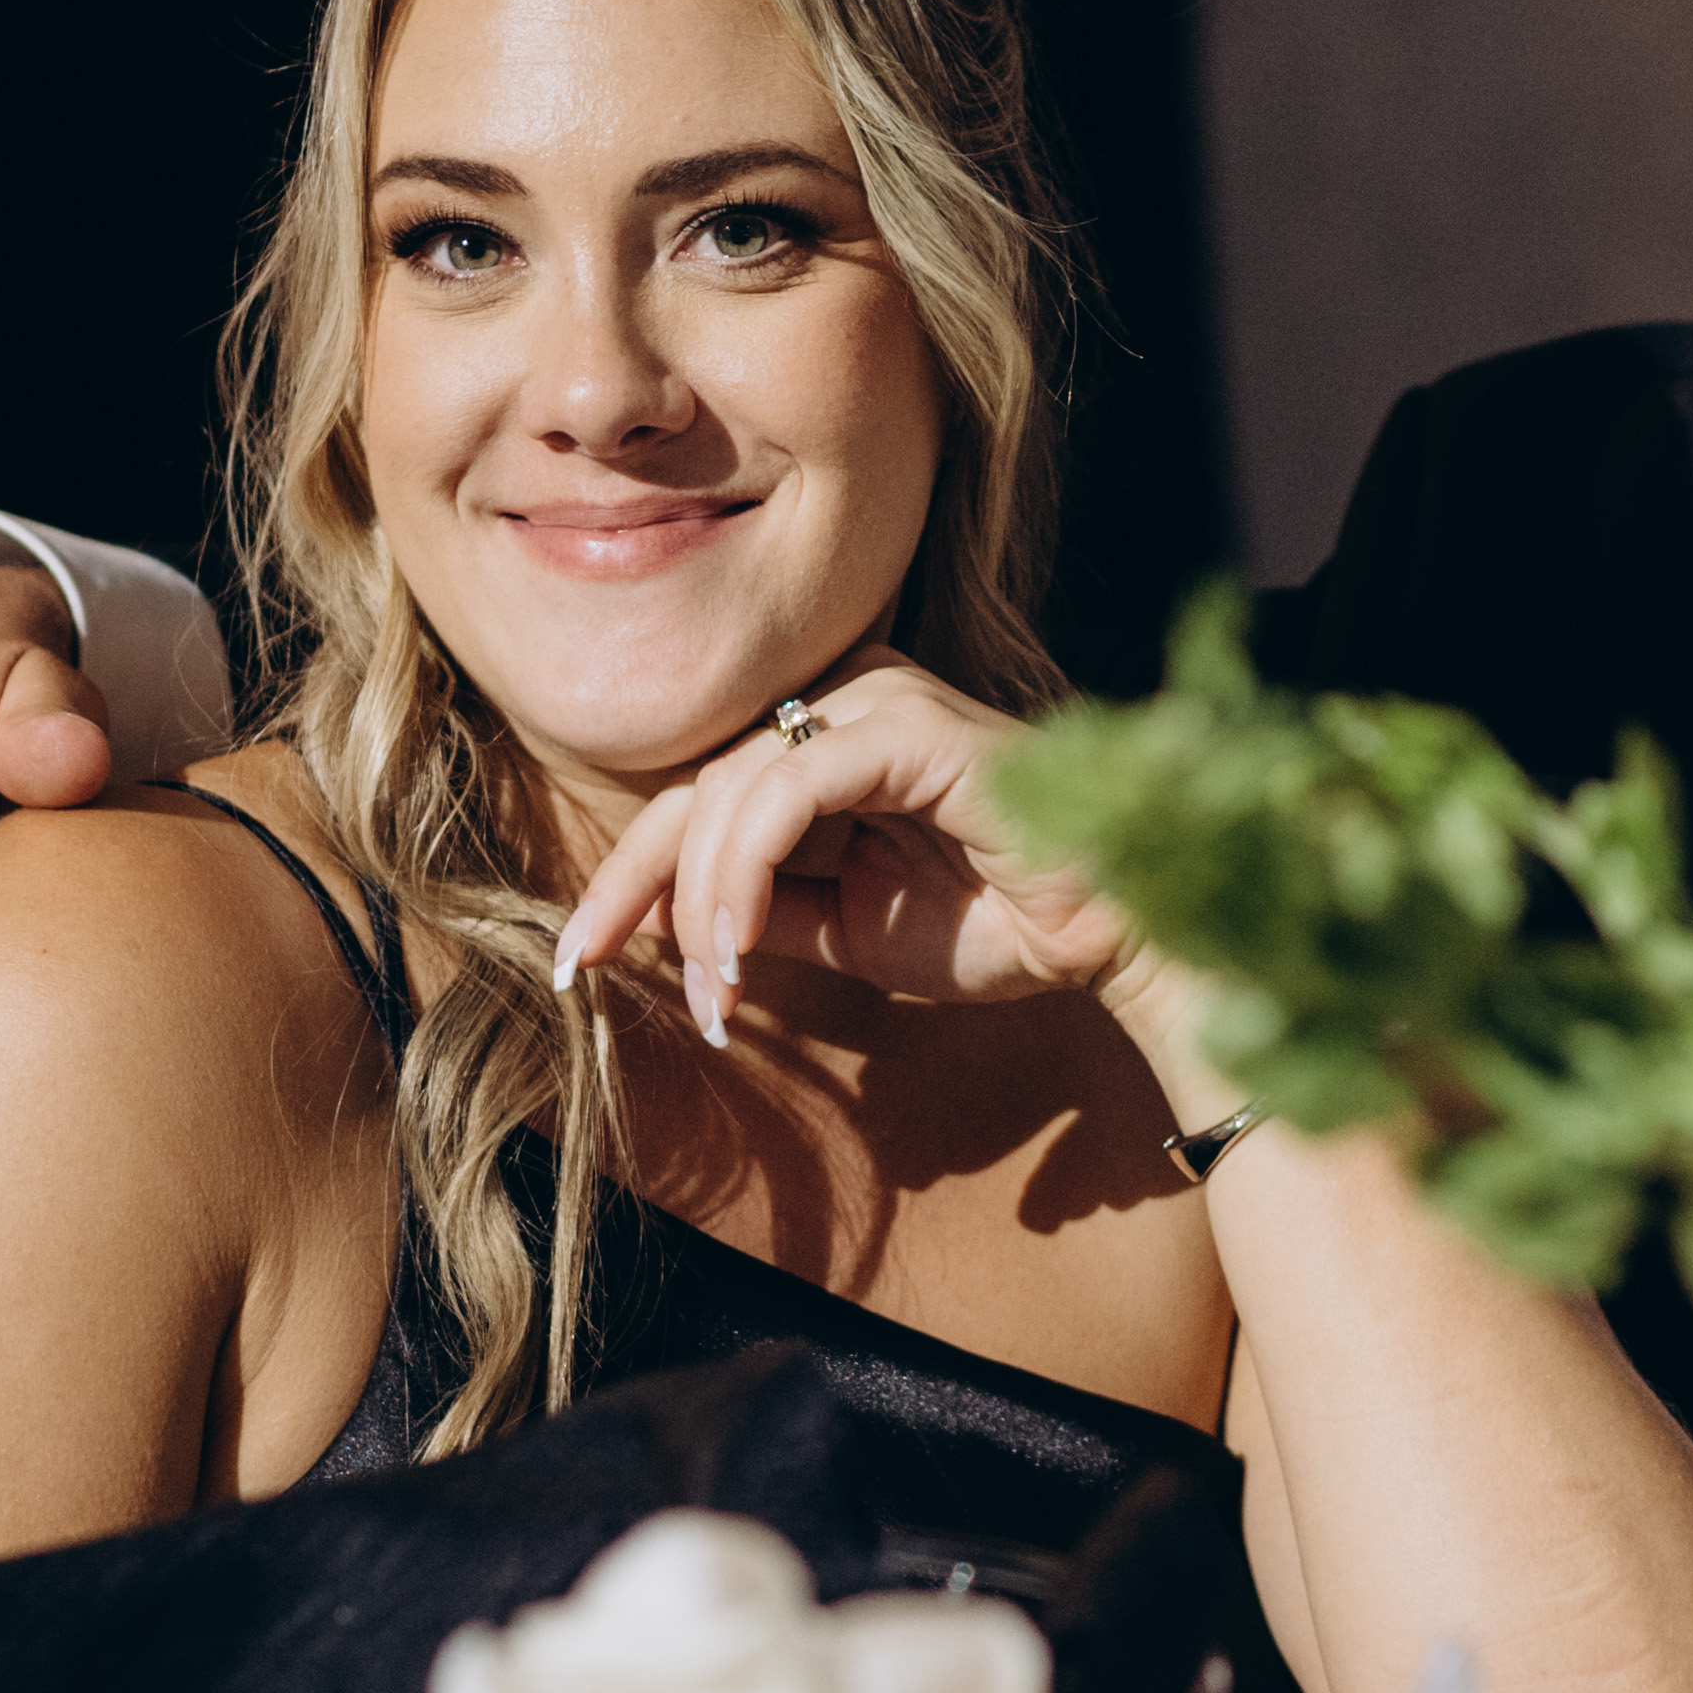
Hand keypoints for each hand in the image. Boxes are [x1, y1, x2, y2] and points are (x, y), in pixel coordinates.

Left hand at [547, 663, 1153, 1044]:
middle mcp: (848, 700)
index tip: (578, 960)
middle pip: (696, 787)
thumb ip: (760, 911)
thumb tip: (657, 924)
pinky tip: (736, 947)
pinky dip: (746, 871)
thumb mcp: (847, 930)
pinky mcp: (908, 726)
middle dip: (636, 888)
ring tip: (716, 993)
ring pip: (732, 789)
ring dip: (702, 904)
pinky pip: (788, 789)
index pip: (701, 797)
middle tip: (598, 973)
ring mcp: (880, 702)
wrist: (1114, 937)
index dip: (631, 878)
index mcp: (831, 737)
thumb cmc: (1000, 925)